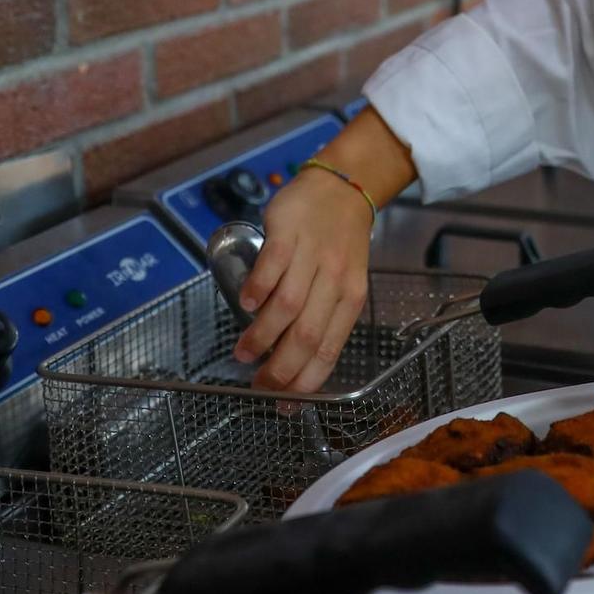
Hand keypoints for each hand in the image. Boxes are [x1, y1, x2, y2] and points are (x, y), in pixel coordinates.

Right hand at [233, 169, 371, 392]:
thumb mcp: (341, 281)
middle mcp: (335, 280)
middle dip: (280, 370)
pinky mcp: (290, 233)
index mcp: (350, 298)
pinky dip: (258, 290)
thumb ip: (322, 316)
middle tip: (258, 386)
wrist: (341, 189)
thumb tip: (293, 362)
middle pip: (307, 335)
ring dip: (262, 335)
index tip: (285, 404)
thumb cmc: (337, 242)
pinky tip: (246, 304)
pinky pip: (273, 267)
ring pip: (288, 307)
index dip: (306, 382)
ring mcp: (313, 256)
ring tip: (243, 352)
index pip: (329, 349)